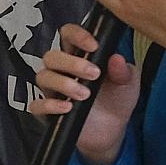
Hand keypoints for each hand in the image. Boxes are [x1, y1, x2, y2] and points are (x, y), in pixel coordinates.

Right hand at [29, 23, 141, 164]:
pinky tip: (67, 107)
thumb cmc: (118, 98)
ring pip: (43, 76)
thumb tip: (117, 58)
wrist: (114, 129)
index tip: (94, 46)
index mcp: (81, 56)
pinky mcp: (48, 111)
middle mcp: (63, 70)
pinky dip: (50, 105)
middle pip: (52, 56)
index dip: (77, 35)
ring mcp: (53, 90)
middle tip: (94, 74)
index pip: (68, 35)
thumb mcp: (128, 82)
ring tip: (85, 94)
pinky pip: (37, 105)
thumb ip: (123, 70)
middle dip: (72, 63)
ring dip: (64, 83)